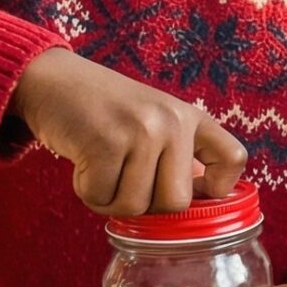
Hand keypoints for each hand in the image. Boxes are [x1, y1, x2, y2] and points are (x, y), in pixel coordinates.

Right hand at [9, 47, 246, 215]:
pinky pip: (101, 197)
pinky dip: (87, 192)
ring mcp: (141, 130)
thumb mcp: (153, 121)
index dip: (218, 188)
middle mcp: (172, 121)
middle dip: (144, 204)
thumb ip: (177, 155)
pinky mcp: (106, 141)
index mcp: (190, 117)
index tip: (192, 190)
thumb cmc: (104, 111)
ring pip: (135, 206)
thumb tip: (200, 200)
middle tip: (123, 180)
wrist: (53, 80)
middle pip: (175, 202)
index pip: (233, 158)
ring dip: (109, 200)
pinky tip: (83, 164)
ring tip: (100, 168)